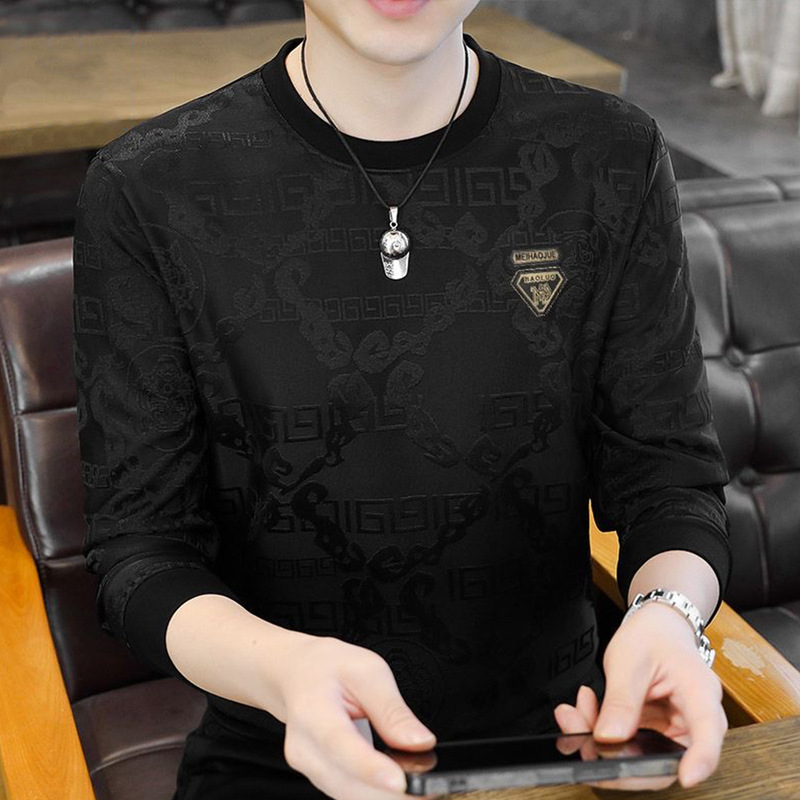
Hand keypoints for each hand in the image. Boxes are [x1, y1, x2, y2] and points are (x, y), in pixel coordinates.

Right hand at [273, 633, 440, 799]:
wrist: (297, 675)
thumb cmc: (329, 668)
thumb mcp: (367, 670)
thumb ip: (392, 709)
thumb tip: (420, 742)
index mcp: (313, 711)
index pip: (341, 746)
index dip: (371, 769)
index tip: (401, 782)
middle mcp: (304, 748)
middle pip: (348, 783)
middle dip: (391, 792)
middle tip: (429, 785)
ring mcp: (308, 768)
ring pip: (351, 796)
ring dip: (386, 796)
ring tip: (419, 781)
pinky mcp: (319, 778)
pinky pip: (350, 793)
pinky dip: (375, 792)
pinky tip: (397, 781)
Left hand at [553, 602, 727, 789]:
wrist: (656, 628)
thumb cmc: (652, 637)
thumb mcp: (630, 660)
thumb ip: (622, 699)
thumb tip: (609, 738)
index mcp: (700, 696)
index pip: (708, 736)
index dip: (700, 761)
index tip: (686, 778)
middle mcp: (693, 723)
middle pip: (666, 760)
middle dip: (618, 757)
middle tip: (580, 735)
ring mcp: (672, 732)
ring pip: (641, 758)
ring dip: (602, 745)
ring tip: (574, 714)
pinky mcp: (654, 735)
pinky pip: (627, 747)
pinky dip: (601, 734)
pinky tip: (584, 710)